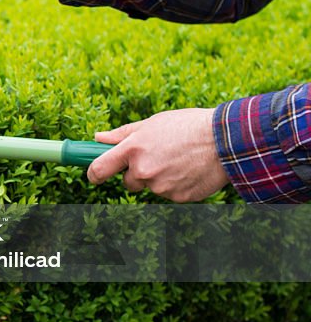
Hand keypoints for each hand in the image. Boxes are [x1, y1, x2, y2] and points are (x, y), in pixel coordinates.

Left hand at [87, 108, 230, 201]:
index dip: (94, 174)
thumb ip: (122, 134)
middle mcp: (143, 170)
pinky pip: (169, 194)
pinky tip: (189, 170)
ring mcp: (161, 187)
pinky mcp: (178, 198)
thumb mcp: (152, 123)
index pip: (99, 169)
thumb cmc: (187, 126)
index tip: (94, 175)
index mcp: (133, 149)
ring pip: (151, 187)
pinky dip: (176, 185)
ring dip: (159, 178)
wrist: (226, 141)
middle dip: (137, 173)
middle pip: (128, 182)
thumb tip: (97, 138)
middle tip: (157, 157)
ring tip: (179, 160)